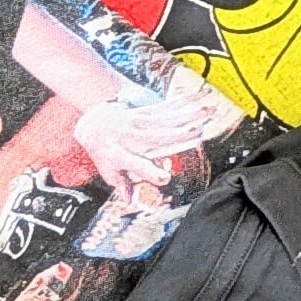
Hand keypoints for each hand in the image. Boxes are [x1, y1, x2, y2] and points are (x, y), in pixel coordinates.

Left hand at [71, 96, 212, 193]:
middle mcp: (132, 137)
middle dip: (179, 134)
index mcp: (121, 156)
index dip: (150, 171)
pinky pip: (166, 107)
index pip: (136, 165)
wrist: (93, 122)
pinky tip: (197, 99)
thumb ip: (122, 185)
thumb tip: (129, 201)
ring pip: (167, 119)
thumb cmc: (103, 149)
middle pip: (158, 136)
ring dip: (189, 115)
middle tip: (198, 132)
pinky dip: (183, 103)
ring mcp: (139, 122)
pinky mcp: (145, 112)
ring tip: (207, 112)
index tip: (164, 177)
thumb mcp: (108, 171)